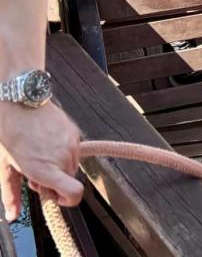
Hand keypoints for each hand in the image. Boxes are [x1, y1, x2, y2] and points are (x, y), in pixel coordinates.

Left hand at [0, 102, 82, 219]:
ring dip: (60, 167)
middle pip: (69, 181)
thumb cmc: (10, 135)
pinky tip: (47, 143)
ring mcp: (71, 144)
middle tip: (36, 172)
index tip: (55, 197)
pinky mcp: (75, 133)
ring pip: (72, 166)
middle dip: (55, 181)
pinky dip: (63, 152)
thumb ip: (12, 195)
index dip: (68, 200)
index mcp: (44, 170)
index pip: (74, 193)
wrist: (20, 105)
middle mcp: (62, 159)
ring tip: (41, 155)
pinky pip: (74, 151)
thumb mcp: (6, 169)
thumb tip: (13, 215)